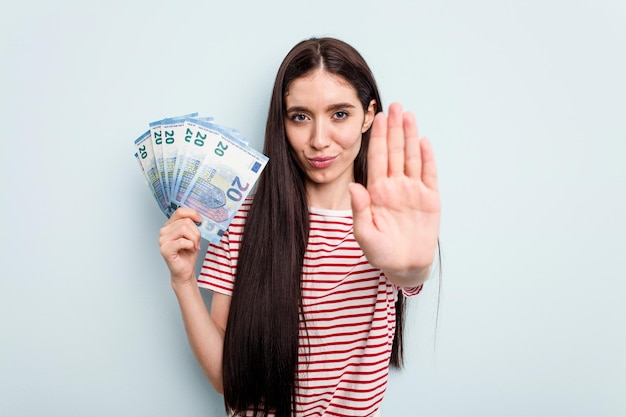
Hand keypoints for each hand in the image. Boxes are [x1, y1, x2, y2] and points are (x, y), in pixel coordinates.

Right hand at [158, 207, 202, 285]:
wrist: (185, 270)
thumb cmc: (188, 253)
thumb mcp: (192, 235)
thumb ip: (192, 225)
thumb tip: (199, 218)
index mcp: (170, 225)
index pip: (180, 211)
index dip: (193, 214)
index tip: (201, 220)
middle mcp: (164, 231)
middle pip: (186, 221)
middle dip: (196, 232)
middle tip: (197, 242)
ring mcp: (163, 240)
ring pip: (185, 229)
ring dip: (194, 239)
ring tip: (193, 246)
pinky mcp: (165, 249)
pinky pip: (182, 241)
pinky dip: (190, 245)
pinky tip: (189, 249)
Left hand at [349, 103, 440, 284]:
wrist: (404, 266)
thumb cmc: (381, 252)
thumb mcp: (364, 233)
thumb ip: (360, 209)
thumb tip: (355, 186)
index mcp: (377, 192)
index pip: (377, 159)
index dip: (379, 138)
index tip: (378, 119)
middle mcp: (395, 186)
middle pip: (395, 152)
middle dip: (394, 129)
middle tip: (394, 106)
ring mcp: (413, 191)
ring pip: (412, 158)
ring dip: (410, 136)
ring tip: (408, 115)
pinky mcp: (430, 199)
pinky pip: (428, 174)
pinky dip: (427, 158)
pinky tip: (423, 141)